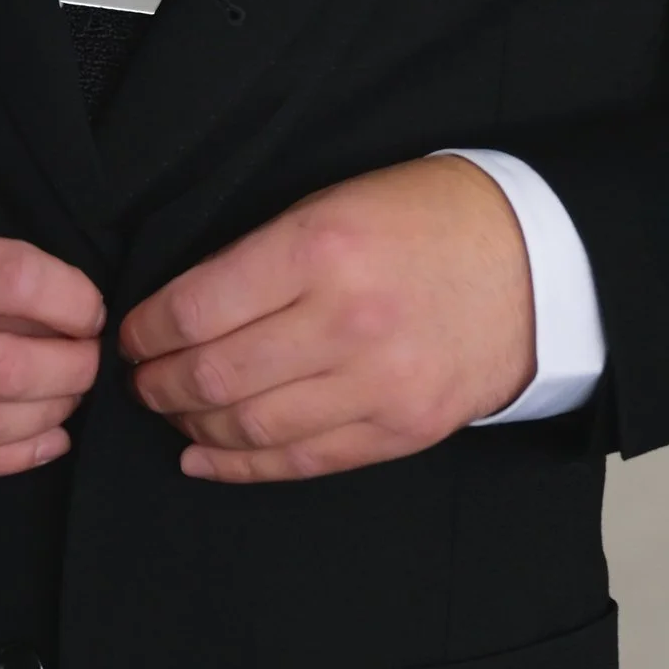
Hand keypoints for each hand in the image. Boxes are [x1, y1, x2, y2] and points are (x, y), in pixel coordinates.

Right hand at [0, 201, 104, 478]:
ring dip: (44, 417)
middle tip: (88, 362)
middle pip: (6, 368)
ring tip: (67, 400)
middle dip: (70, 369)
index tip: (88, 308)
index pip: (12, 278)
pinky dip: (4, 459)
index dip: (70, 298)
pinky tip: (40, 441)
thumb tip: (55, 311)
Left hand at [117, 157, 535, 484]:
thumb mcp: (336, 201)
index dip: (145, 330)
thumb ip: (262, 255)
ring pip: (251, 428)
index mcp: (321, 249)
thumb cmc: (429, 220)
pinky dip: (242, 467)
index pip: (197, 308)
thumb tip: (180, 310)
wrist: (538, 263)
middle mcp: (347, 321)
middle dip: (157, 384)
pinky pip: (303, 462)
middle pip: (214, 375)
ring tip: (172, 410)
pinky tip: (204, 457)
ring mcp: (379, 384)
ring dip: (193, 425)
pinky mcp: (402, 430)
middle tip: (139, 379)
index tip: (130, 334)